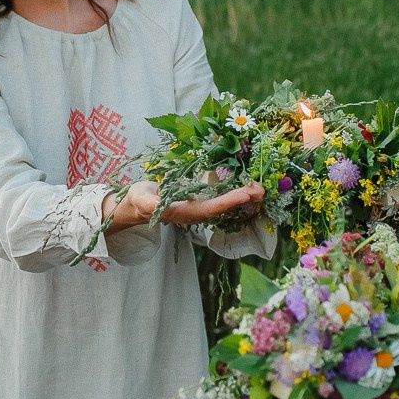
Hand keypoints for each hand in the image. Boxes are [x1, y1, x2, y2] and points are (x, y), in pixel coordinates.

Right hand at [104, 179, 264, 229]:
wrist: (136, 206)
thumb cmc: (139, 200)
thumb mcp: (142, 199)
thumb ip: (151, 204)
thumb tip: (159, 205)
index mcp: (184, 212)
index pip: (211, 207)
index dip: (229, 201)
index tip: (247, 193)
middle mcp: (195, 212)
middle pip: (223, 207)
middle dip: (242, 199)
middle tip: (262, 189)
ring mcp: (198, 208)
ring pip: (224, 204)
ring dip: (242, 197)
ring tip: (260, 188)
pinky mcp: (199, 201)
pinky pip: (220, 198)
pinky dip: (234, 192)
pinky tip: (245, 186)